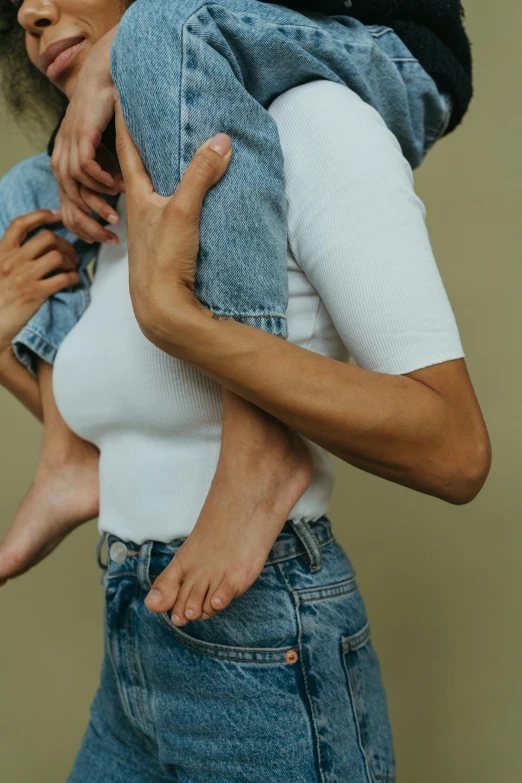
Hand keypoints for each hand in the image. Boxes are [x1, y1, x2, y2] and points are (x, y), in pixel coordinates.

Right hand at [0, 210, 78, 356]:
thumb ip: (11, 257)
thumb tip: (34, 248)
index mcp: (2, 252)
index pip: (21, 224)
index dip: (41, 216)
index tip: (57, 216)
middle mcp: (13, 261)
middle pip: (47, 238)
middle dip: (64, 243)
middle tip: (70, 254)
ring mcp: (24, 276)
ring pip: (58, 256)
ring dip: (71, 261)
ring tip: (71, 268)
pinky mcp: (36, 294)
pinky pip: (63, 278)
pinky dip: (73, 278)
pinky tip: (72, 281)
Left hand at [50, 25, 124, 246]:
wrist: (105, 77)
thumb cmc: (109, 112)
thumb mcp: (105, 149)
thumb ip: (105, 170)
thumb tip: (117, 192)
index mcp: (66, 164)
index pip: (67, 206)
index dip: (84, 227)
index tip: (104, 238)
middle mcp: (62, 157)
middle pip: (68, 203)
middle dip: (89, 225)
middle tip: (110, 237)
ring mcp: (68, 146)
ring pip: (75, 188)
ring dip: (98, 203)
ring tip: (116, 214)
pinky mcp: (78, 136)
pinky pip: (84, 168)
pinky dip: (100, 180)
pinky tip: (117, 185)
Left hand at [113, 96, 232, 348]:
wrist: (163, 310)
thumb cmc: (163, 261)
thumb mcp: (182, 212)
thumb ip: (200, 176)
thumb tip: (220, 140)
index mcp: (137, 197)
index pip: (127, 148)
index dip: (125, 119)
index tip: (123, 93)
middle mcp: (140, 210)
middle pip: (142, 168)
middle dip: (148, 142)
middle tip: (159, 115)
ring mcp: (153, 230)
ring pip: (158, 191)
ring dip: (167, 172)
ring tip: (181, 153)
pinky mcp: (168, 247)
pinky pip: (173, 212)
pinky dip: (182, 197)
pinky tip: (196, 199)